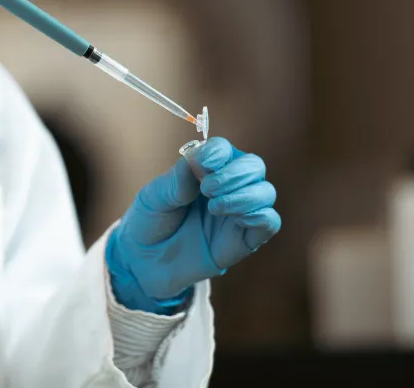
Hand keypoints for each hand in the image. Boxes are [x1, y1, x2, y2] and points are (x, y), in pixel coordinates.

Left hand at [106, 138, 280, 313]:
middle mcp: (227, 188)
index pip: (224, 150)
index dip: (218, 152)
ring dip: (244, 195)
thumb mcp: (153, 197)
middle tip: (207, 189)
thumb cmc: (149, 223)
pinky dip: (259, 215)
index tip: (205, 161)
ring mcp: (237, 214)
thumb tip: (197, 160)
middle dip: (235, 173)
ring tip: (214, 207)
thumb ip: (176, 181)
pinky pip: (269, 222)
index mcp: (205, 171)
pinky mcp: (244, 240)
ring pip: (265, 192)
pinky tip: (234, 218)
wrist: (143, 264)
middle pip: (253, 165)